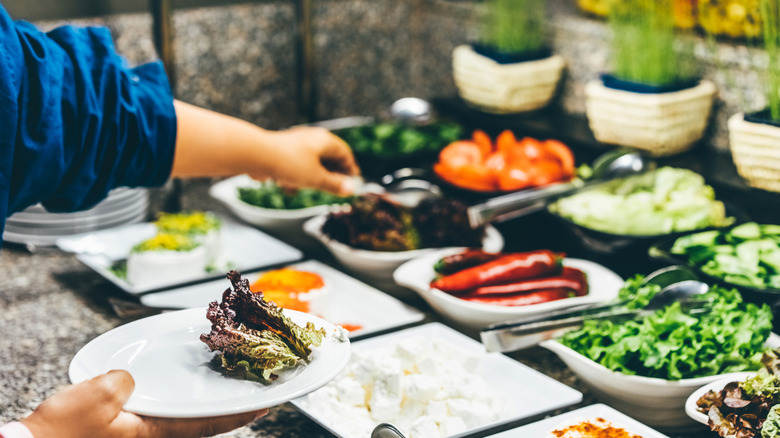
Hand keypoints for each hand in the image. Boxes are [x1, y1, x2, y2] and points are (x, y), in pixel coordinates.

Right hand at [21, 370, 266, 437]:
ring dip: (207, 402)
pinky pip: (164, 411)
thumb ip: (126, 382)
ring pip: (186, 416)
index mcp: (157, 433)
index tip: (269, 403)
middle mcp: (156, 435)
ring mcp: (143, 433)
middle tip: (255, 387)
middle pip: (205, 420)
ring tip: (226, 383)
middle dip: (231, 406)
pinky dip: (179, 399)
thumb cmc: (63, 433)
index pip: (212, 422)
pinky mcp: (127, 428)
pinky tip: (180, 384)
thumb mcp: (98, 397)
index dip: (242, 412)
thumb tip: (130, 380)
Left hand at [261, 127, 359, 194]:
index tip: (353, 182)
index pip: (344, 153)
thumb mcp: (316, 179)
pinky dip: (296, 177)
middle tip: (336, 189)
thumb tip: (351, 190)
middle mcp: (311, 139)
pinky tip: (289, 189)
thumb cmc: (290, 163)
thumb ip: (334, 185)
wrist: (257, 155)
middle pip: (328, 158)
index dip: (350, 169)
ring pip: (311, 163)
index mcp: (324, 140)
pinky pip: (295, 165)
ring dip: (312, 178)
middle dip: (331, 175)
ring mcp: (296, 145)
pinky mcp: (282, 152)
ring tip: (311, 189)